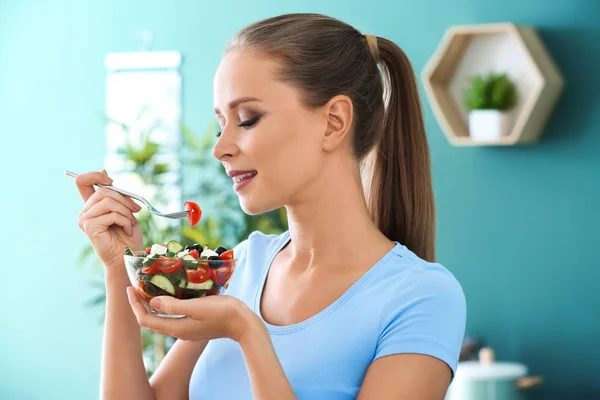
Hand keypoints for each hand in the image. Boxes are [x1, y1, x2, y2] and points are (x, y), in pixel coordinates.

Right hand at [75, 170, 143, 270]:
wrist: (129, 257)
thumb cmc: (128, 235)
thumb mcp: (124, 209)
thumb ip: (115, 194)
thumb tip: (104, 171)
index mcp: (92, 205)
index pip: (82, 181)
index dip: (96, 176)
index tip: (111, 181)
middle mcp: (85, 211)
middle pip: (103, 190)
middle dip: (124, 199)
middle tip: (136, 210)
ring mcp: (85, 219)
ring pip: (108, 201)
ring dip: (126, 211)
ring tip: (131, 223)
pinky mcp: (89, 227)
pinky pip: (111, 214)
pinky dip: (125, 221)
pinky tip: (127, 230)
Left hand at [126, 287, 259, 342]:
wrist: (243, 324)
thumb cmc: (222, 313)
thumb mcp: (196, 307)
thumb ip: (173, 306)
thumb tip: (152, 302)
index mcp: (177, 328)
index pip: (147, 320)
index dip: (135, 305)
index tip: (130, 288)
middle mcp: (179, 331)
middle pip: (152, 320)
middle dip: (141, 304)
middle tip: (136, 286)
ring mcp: (188, 328)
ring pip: (162, 317)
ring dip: (153, 304)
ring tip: (149, 287)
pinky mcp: (195, 324)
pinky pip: (174, 315)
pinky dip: (166, 305)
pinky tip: (171, 293)